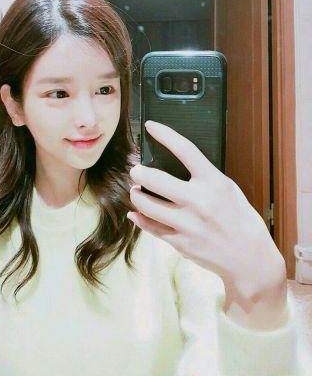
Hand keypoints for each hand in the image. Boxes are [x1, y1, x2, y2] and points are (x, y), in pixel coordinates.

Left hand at [128, 120, 285, 310]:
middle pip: (154, 179)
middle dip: (138, 172)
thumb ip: (203, 178)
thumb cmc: (240, 220)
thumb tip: (174, 167)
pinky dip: (139, 219)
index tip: (151, 126)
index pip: (185, 150)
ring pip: (146, 205)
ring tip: (136, 191)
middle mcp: (199, 201)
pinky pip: (151, 228)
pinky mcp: (180, 243)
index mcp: (214, 183)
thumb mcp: (228, 190)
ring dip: (136, 195)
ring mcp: (187, 224)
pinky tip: (135, 214)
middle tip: (135, 170)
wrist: (249, 258)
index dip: (165, 134)